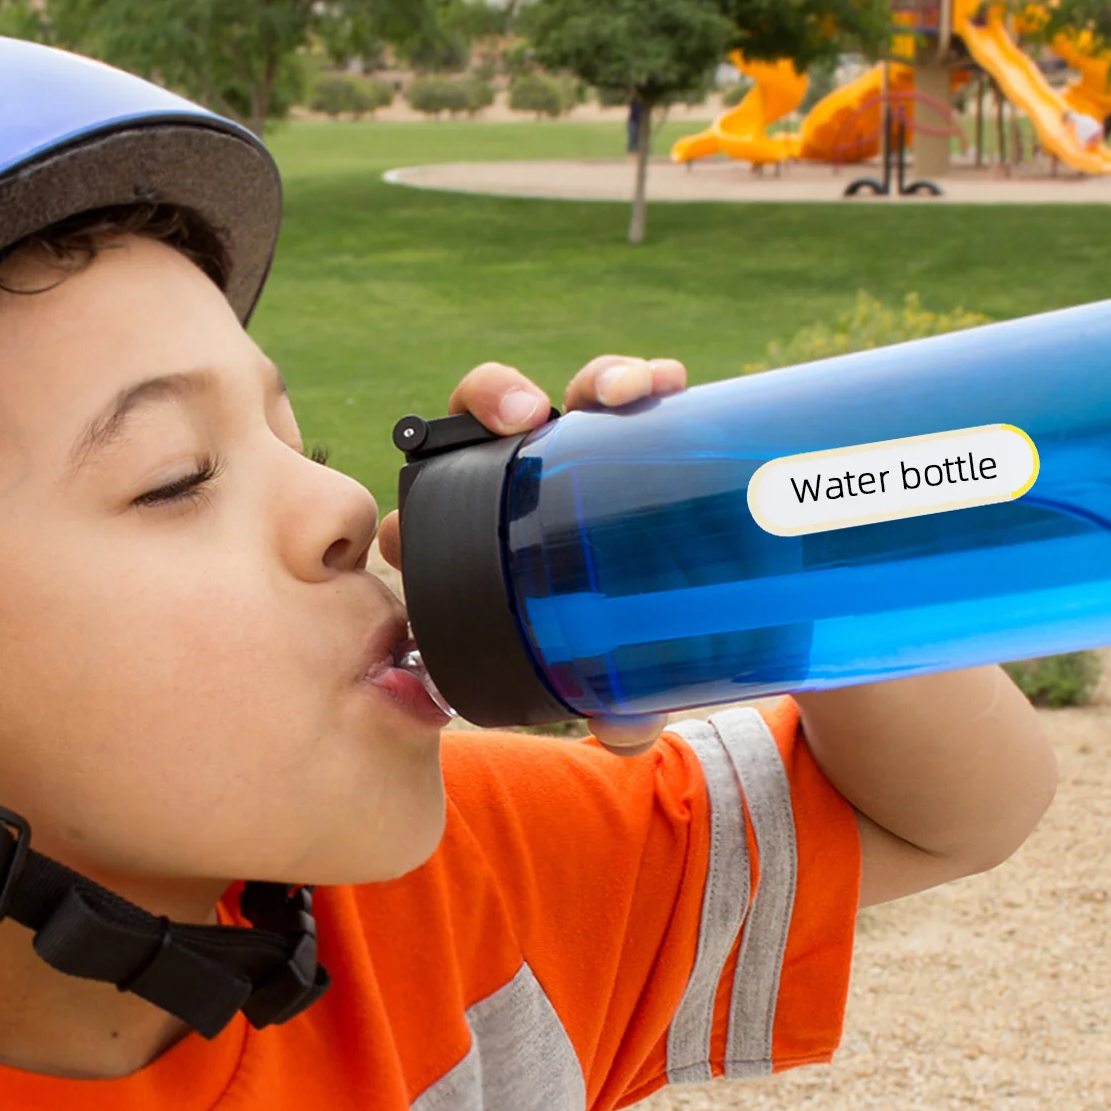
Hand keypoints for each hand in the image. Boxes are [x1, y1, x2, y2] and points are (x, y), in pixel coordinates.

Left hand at [378, 353, 686, 754]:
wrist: (701, 600)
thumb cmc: (624, 642)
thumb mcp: (614, 678)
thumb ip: (615, 703)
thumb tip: (624, 730)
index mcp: (487, 540)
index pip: (426, 511)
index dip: (409, 515)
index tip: (421, 526)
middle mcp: (526, 484)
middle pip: (484, 424)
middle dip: (490, 402)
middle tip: (523, 418)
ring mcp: (577, 453)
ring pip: (564, 395)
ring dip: (583, 381)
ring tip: (621, 394)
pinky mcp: (633, 433)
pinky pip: (627, 392)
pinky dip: (640, 379)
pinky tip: (665, 383)